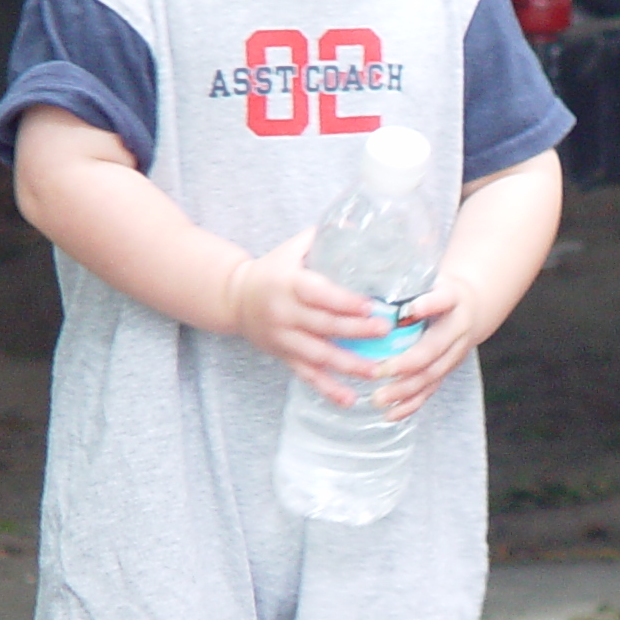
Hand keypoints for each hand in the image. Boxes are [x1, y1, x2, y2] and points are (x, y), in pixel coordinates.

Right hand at [228, 230, 394, 405]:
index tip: (372, 306)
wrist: (233, 298)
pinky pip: (307, 376)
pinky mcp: (284, 356)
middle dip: (356, 331)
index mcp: (290, 284)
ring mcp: (283, 339)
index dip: (346, 302)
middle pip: (324, 326)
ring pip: (318, 355)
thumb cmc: (272, 269)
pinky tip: (349, 400)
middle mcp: (285, 314)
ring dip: (348, 365)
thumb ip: (324, 238)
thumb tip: (362, 220)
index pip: (320, 294)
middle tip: (387, 332)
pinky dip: (327, 390)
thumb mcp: (293, 249)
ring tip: (376, 371)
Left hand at [368, 273, 480, 419]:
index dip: (429, 305)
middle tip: (377, 372)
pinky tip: (389, 415)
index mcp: (452, 300)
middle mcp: (457, 330)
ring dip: (404, 390)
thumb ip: (405, 283)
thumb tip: (367, 281)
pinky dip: (409, 405)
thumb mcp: (427, 278)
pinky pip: (429, 392)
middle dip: (405, 364)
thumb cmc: (436, 290)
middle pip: (433, 350)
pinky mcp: (444, 371)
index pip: (443, 300)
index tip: (412, 308)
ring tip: (377, 398)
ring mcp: (453, 355)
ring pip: (430, 376)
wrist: (470, 309)